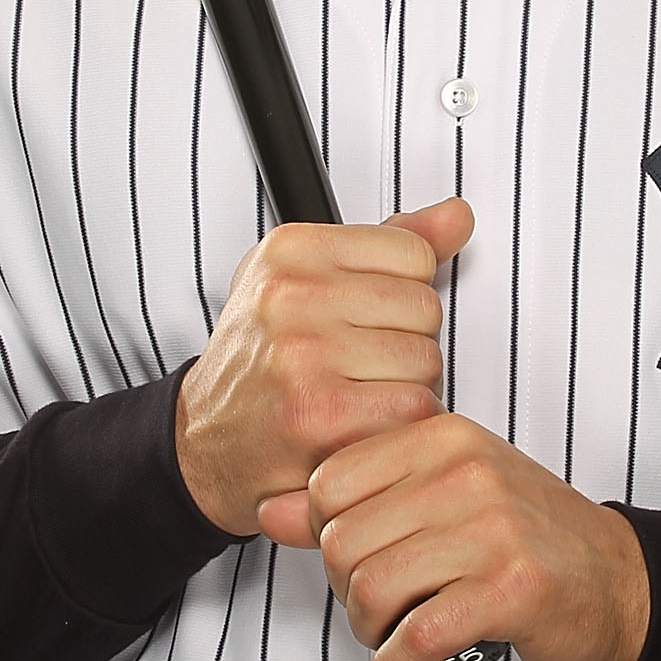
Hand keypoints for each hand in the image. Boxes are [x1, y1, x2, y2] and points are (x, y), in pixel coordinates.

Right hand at [173, 199, 471, 539]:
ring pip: (426, 360)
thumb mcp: (305, 279)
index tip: (361, 316)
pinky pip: (416, 409)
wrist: (203, 444)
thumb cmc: (259, 361)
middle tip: (357, 365)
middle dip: (406, 342)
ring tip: (358, 396)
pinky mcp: (320, 415)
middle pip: (425, 307)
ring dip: (407, 388)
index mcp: (290, 249)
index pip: (413, 252)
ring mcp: (303, 354)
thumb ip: (387, 244)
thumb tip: (456, 216)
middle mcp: (291, 295)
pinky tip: (362, 426)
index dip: (401, 292)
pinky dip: (402, 428)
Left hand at [302, 414, 651, 660]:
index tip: (353, 557)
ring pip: (369, 589)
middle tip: (375, 608)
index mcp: (444, 437)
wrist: (622, 582)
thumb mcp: (441, 496)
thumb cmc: (530, 538)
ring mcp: (491, 530)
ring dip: (368, 633)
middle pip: (341, 542)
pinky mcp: (510, 591)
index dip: (324, 534)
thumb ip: (356, 499)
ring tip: (390, 638)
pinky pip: (416, 639)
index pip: (328, 482)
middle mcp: (466, 474)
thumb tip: (270, 512)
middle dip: (344, 591)